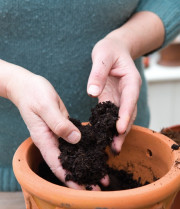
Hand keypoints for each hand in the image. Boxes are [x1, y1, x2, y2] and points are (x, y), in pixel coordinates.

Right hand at [5, 64, 104, 189]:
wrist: (28, 86)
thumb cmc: (33, 94)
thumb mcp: (45, 106)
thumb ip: (59, 124)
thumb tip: (76, 139)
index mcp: (44, 139)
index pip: (57, 164)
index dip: (69, 178)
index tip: (83, 190)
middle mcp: (51, 140)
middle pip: (67, 163)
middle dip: (82, 175)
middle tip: (100, 184)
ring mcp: (58, 134)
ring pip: (72, 153)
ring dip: (86, 163)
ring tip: (101, 171)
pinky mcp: (64, 126)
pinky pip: (75, 139)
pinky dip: (84, 147)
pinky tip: (95, 151)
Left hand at [87, 37, 141, 152]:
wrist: (114, 48)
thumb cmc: (110, 50)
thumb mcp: (102, 56)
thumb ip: (97, 73)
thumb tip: (92, 93)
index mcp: (130, 81)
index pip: (129, 100)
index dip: (125, 115)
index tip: (119, 129)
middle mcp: (128, 92)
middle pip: (128, 114)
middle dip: (123, 131)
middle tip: (116, 147)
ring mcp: (121, 97)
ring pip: (121, 117)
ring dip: (117, 133)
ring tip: (113, 148)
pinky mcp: (112, 99)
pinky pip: (112, 114)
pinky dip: (109, 125)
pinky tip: (104, 135)